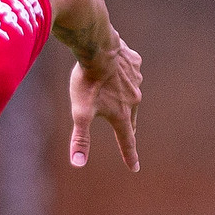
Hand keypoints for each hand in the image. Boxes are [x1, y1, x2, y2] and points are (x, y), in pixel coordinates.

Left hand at [69, 37, 141, 169]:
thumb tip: (78, 164)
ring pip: (131, 93)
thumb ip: (80, 139)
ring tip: (115, 93)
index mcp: (122, 114)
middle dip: (128, 127)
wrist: (98, 47)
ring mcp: (136, 79)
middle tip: (128, 133)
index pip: (126, 141)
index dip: (129, 155)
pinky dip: (124, 74)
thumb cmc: (88, 81)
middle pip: (130, 118)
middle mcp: (134, 99)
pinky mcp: (135, 63)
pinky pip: (130, 72)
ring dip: (124, 97)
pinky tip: (115, 68)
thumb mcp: (80, 113)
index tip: (134, 167)